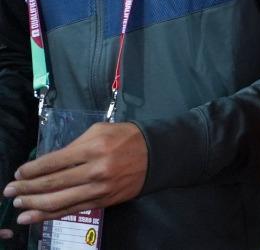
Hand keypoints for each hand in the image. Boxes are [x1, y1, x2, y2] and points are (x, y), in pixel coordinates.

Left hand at [5, 122, 146, 224]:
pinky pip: (70, 210)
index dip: (32, 170)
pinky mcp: (102, 202)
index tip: (18, 174)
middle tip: (9, 191)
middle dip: (26, 188)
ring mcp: (98, 189)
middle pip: (52, 183)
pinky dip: (48, 215)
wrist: (157, 155)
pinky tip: (32, 217)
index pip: (54, 162)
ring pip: (58, 201)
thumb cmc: (126, 138)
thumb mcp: (100, 131)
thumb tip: (48, 164)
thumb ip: (74, 146)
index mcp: (93, 148)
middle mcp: (95, 170)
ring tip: (17, 204)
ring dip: (33, 204)